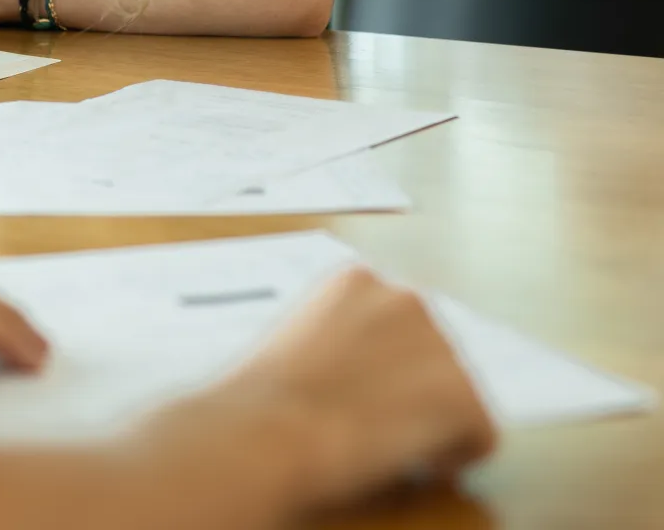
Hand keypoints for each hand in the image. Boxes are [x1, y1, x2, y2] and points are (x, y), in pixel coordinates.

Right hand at [162, 266, 495, 510]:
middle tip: (377, 420)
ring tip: (387, 441)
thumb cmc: (263, 394)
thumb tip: (349, 368)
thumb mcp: (293, 338)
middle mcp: (405, 299)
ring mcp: (439, 344)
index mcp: (357, 280)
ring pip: (456, 391)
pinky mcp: (464, 396)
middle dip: (413, 385)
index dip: (385, 364)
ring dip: (432, 416)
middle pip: (432, 352)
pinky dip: (455, 454)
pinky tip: (411, 460)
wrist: (272, 426)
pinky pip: (478, 434)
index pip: (396, 321)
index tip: (366, 390)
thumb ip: (332, 337)